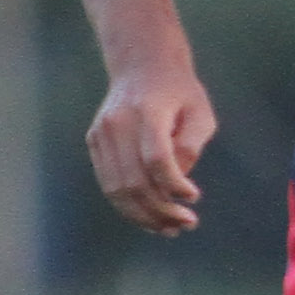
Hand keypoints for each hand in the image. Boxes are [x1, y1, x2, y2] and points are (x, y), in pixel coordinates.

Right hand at [86, 70, 215, 235]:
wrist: (142, 65)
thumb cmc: (179, 92)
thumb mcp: (200, 112)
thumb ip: (189, 146)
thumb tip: (175, 185)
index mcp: (147, 110)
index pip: (156, 158)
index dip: (174, 184)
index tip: (194, 197)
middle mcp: (118, 122)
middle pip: (134, 180)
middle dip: (161, 209)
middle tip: (186, 224)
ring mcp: (101, 133)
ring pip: (117, 188)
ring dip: (143, 216)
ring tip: (170, 229)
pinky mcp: (94, 142)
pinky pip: (109, 184)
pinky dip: (128, 206)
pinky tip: (151, 218)